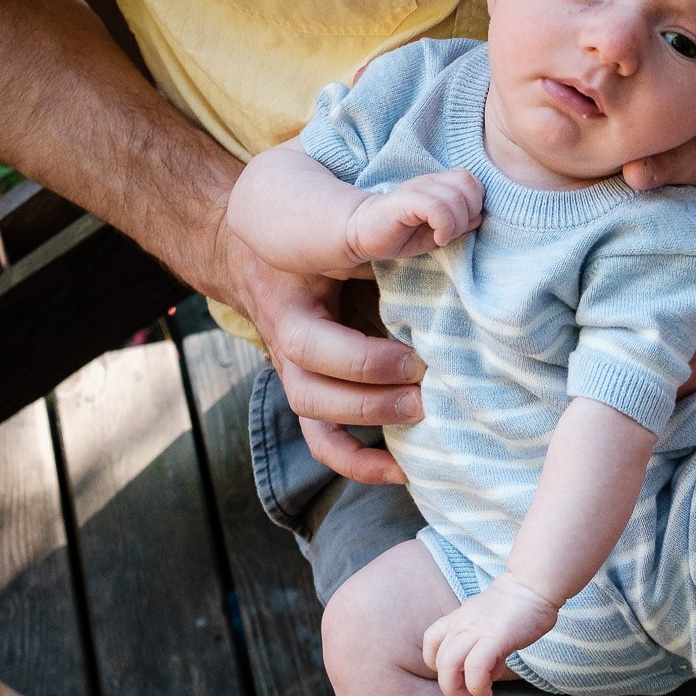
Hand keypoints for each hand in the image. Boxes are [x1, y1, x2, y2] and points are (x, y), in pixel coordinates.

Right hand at [223, 231, 415, 485]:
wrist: (257, 247)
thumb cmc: (306, 227)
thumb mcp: (337, 229)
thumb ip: (377, 241)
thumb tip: (438, 241)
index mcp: (288, 307)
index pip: (313, 345)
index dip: (368, 360)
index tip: (418, 354)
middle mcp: (286, 347)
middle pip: (313, 391)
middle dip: (374, 396)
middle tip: (426, 380)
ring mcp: (297, 374)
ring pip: (319, 419)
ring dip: (372, 420)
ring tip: (422, 412)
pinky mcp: (314, 393)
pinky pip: (326, 441)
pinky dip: (361, 462)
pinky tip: (403, 469)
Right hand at [346, 170, 483, 261]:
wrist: (361, 233)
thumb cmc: (401, 234)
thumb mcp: (437, 231)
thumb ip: (460, 223)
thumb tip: (479, 218)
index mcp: (439, 185)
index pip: (472, 181)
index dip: (476, 204)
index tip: (463, 225)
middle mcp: (430, 182)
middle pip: (469, 184)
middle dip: (470, 212)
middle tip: (454, 231)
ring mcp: (417, 188)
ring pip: (455, 196)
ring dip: (457, 223)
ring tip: (443, 237)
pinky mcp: (404, 199)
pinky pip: (437, 206)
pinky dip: (444, 226)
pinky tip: (438, 239)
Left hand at [423, 574, 561, 695]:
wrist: (533, 585)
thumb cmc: (519, 606)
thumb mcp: (490, 624)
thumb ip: (485, 645)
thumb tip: (489, 673)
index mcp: (458, 619)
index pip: (431, 642)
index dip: (437, 664)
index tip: (456, 676)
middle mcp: (461, 624)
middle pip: (439, 661)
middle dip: (448, 688)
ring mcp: (475, 630)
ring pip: (449, 665)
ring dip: (456, 690)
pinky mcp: (493, 637)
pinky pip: (475, 667)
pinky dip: (477, 685)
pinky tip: (488, 692)